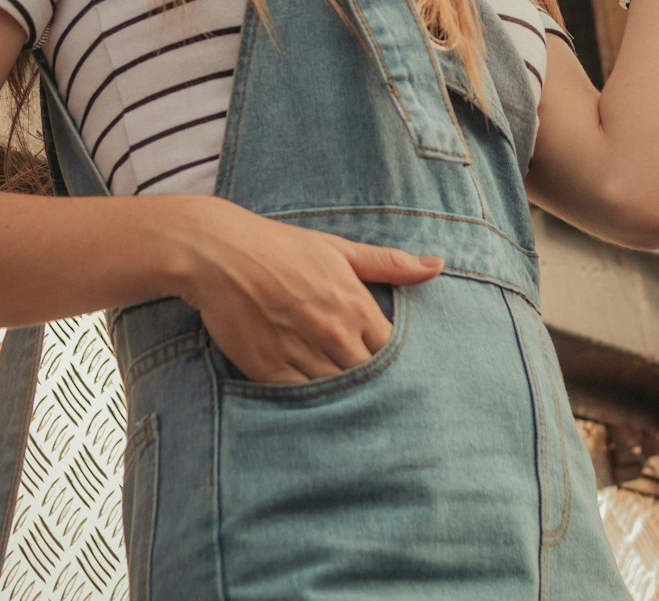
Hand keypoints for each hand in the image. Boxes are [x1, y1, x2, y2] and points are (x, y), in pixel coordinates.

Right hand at [182, 198, 442, 383]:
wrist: (220, 253)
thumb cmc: (282, 248)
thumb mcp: (338, 249)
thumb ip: (389, 263)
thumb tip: (438, 266)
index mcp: (355, 304)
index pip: (392, 351)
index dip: (395, 362)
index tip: (394, 370)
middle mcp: (333, 332)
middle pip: (369, 377)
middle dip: (374, 386)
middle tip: (381, 400)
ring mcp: (301, 353)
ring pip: (339, 394)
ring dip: (347, 399)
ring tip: (355, 409)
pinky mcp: (270, 369)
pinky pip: (303, 400)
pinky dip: (312, 405)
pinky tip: (320, 407)